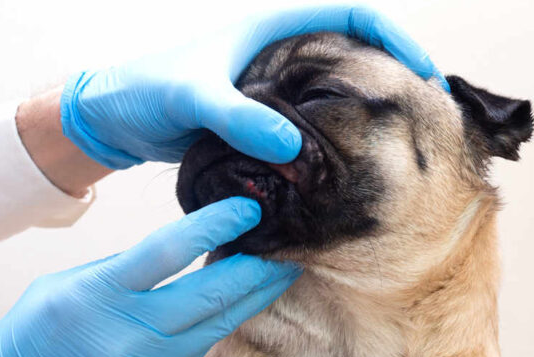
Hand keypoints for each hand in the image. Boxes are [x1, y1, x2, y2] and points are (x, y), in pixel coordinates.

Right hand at [0, 197, 301, 356]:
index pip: (169, 251)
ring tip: (284, 267)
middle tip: (289, 240)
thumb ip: (128, 267)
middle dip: (259, 266)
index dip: (215, 225)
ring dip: (257, 293)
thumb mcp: (71, 282)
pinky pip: (206, 344)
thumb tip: (182, 248)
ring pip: (220, 323)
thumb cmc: (35, 331)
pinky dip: (231, 317)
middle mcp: (130, 332)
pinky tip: (247, 299)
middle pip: (213, 293)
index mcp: (100, 294)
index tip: (249, 206)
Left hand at [61, 5, 447, 168]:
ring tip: (395, 142)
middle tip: (421, 115)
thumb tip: (289, 145)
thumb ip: (236, 117)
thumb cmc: (141, 90)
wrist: (111, 119)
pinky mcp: (260, 121)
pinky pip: (308, 125)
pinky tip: (342, 165)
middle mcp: (277, 55)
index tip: (421, 71)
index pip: (349, 14)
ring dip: (364, 111)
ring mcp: (271, 90)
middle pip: (352, 54)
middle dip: (390, 76)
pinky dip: (330, 140)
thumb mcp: (188, 96)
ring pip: (332, 93)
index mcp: (270, 29)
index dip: (392, 36)